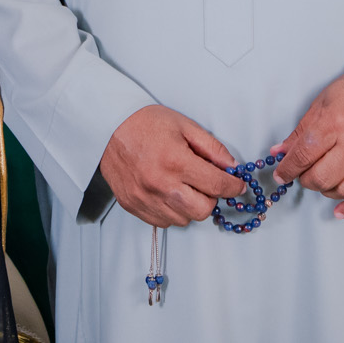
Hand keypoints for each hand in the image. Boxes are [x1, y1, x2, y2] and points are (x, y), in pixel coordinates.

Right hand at [99, 104, 244, 227]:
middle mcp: (160, 184)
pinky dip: (171, 211)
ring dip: (190, 206)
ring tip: (183, 186)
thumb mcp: (183, 125)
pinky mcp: (133, 206)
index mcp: (175, 161)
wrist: (107, 126)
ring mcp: (145, 198)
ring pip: (184, 219)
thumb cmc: (144, 123)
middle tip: (205, 183)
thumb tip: (232, 167)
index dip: (233, 187)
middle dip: (211, 198)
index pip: (216, 186)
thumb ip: (211, 147)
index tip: (236, 185)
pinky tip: (167, 193)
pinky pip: (163, 222)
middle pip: (203, 210)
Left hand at [269, 66, 343, 219]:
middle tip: (303, 174)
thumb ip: (300, 132)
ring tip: (322, 181)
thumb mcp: (321, 103)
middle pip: (322, 177)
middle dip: (306, 180)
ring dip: (325, 191)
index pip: (304, 155)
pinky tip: (339, 210)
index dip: (288, 169)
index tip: (281, 174)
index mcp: (334, 123)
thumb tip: (279, 153)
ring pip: (343, 190)